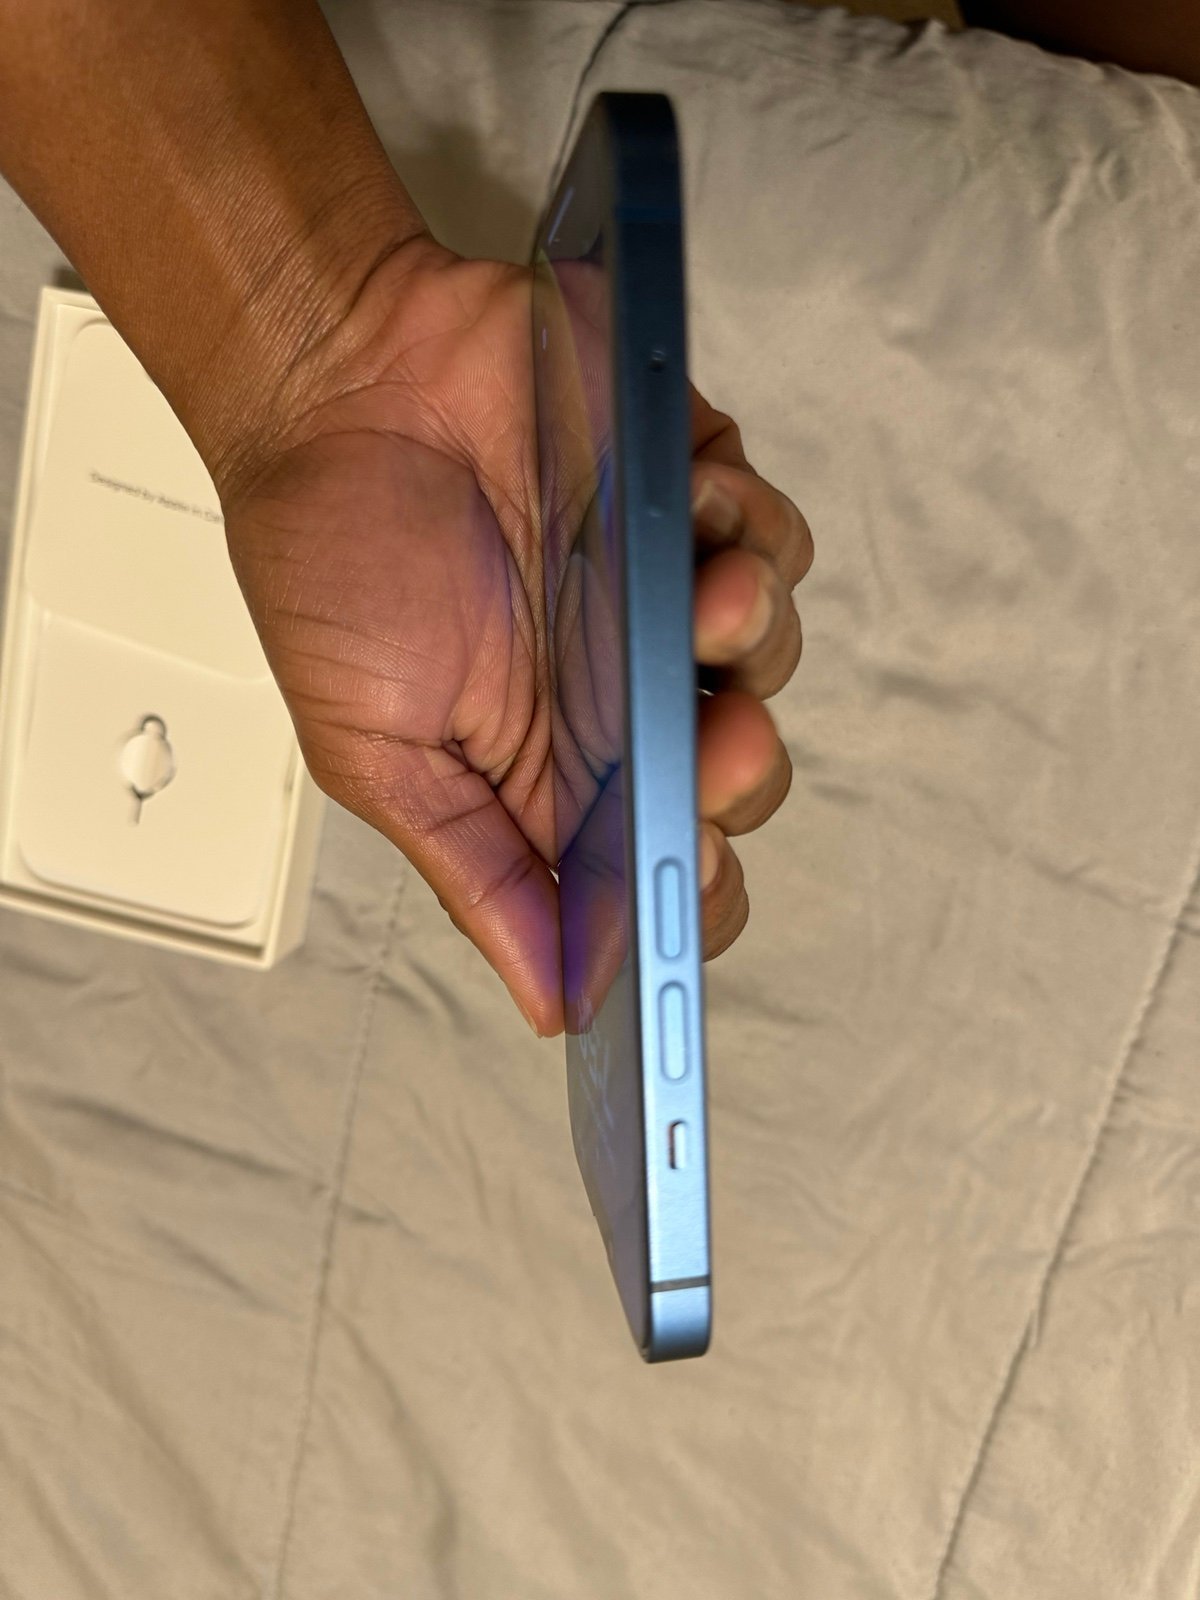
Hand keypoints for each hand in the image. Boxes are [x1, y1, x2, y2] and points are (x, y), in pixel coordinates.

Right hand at [215, 234, 813, 1034]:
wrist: (344, 371)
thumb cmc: (337, 553)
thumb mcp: (380, 753)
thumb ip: (478, 874)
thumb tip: (549, 996)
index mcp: (546, 773)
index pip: (658, 877)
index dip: (695, 897)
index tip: (688, 874)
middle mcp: (617, 698)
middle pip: (740, 780)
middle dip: (744, 771)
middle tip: (714, 740)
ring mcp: (661, 598)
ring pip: (772, 661)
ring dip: (753, 638)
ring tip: (694, 593)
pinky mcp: (693, 500)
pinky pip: (777, 542)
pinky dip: (752, 531)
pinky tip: (682, 507)